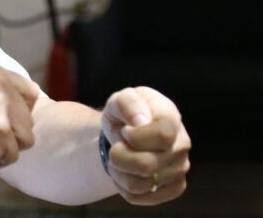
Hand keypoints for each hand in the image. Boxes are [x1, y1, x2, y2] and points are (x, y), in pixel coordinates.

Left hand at [101, 87, 190, 204]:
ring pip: (140, 184)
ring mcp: (181, 167)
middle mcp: (182, 143)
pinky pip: (139, 197)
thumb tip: (140, 122)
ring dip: (118, 172)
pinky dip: (123, 186)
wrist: (127, 130)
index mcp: (171, 116)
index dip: (135, 136)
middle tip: (115, 146)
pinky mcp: (174, 187)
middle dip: (118, 156)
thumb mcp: (120, 100)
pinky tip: (125, 171)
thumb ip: (128, 103)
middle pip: (146, 165)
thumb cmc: (125, 113)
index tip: (125, 131)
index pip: (162, 135)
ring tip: (118, 158)